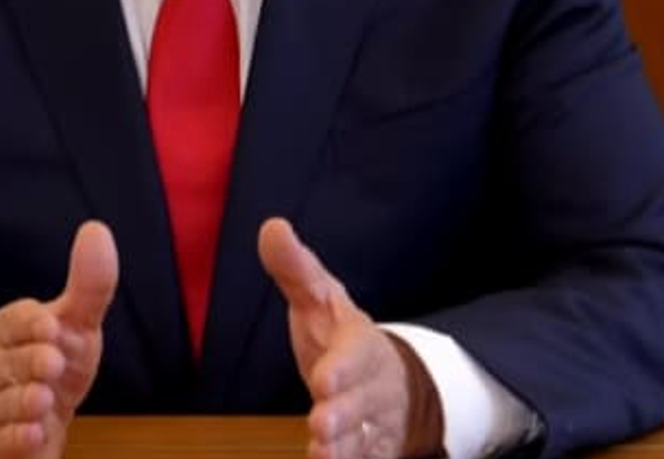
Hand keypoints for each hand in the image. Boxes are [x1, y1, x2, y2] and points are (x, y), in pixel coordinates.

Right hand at [0, 221, 118, 458]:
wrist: (35, 419)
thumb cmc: (54, 363)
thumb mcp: (76, 324)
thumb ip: (89, 284)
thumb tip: (97, 230)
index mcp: (12, 330)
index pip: (14, 320)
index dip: (31, 324)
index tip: (52, 325)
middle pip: (6, 363)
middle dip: (29, 364)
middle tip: (53, 363)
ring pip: (1, 404)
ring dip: (21, 403)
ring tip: (42, 400)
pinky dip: (15, 440)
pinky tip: (33, 434)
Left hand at [259, 218, 438, 458]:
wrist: (392, 380)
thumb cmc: (342, 337)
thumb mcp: (319, 298)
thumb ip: (295, 269)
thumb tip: (271, 227)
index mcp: (360, 343)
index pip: (357, 352)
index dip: (343, 367)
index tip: (323, 379)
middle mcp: (372, 384)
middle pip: (362, 400)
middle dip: (343, 412)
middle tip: (320, 423)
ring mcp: (373, 420)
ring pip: (364, 436)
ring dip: (344, 447)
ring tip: (321, 452)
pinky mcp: (370, 449)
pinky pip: (364, 458)